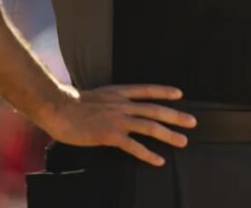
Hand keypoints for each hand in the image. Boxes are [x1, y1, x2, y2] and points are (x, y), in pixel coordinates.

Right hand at [40, 84, 197, 166]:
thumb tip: (116, 105)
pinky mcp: (111, 135)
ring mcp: (118, 120)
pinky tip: (158, 160)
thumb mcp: (97, 95)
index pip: (147, 90)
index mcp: (119, 93)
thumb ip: (110, 100)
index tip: (179, 94)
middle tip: (192, 122)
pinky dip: (148, 154)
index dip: (164, 91)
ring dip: (169, 135)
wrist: (58, 108)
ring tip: (183, 141)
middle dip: (176, 116)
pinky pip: (134, 146)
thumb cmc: (72, 104)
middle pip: (155, 110)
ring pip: (150, 127)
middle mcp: (122, 105)